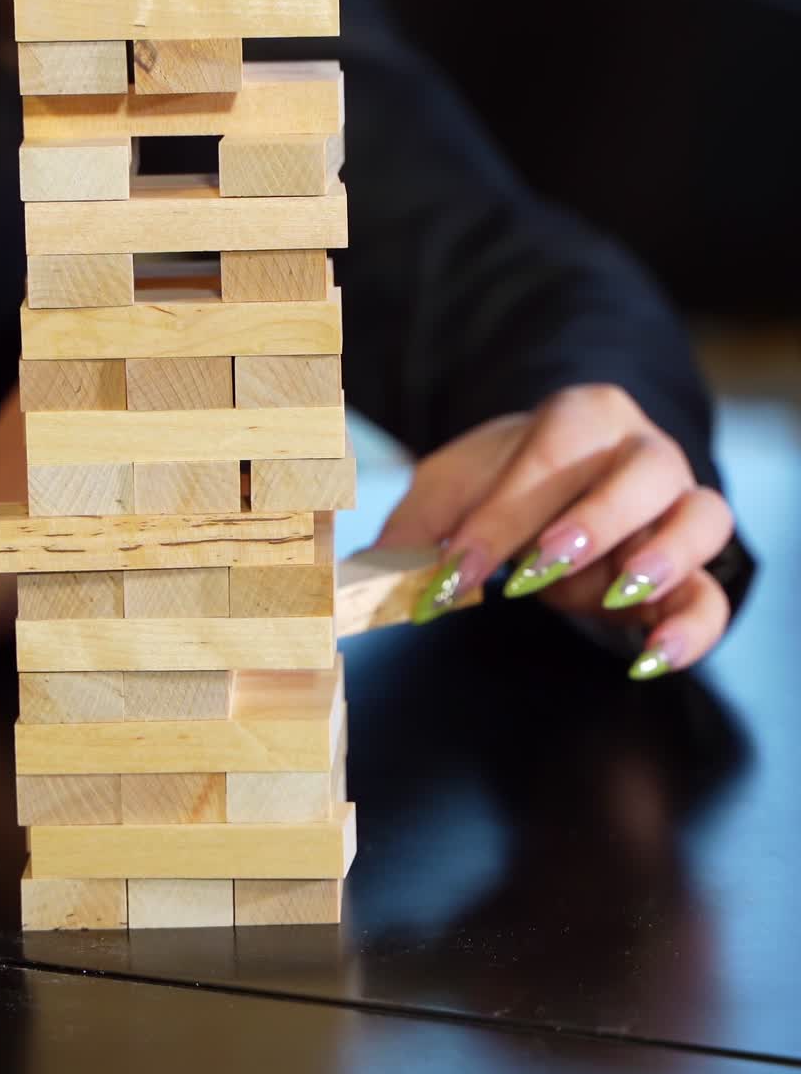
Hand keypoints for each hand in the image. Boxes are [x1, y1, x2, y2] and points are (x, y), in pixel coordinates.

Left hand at [375, 384, 734, 680]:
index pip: (550, 456)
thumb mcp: (450, 489)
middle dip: (589, 522)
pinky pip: (714, 596)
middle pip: (641, 473)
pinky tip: (652, 657)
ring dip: (662, 557)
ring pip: (701, 518)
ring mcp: (679, 508)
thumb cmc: (506, 480)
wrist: (569, 475)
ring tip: (617, 594)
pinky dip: (692, 628)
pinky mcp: (694, 569)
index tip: (456, 570)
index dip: (502, 516)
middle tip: (534, 569)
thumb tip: (359, 579)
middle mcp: (644, 453)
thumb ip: (411, 531)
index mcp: (581, 417)